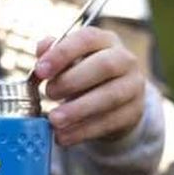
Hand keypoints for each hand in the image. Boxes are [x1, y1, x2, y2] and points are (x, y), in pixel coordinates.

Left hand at [34, 27, 145, 145]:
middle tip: (48, 94)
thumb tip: (42, 49)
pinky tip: (63, 136)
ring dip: (78, 110)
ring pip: (110, 96)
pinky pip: (109, 122)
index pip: (87, 38)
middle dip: (72, 81)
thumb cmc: (85, 76)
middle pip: (104, 65)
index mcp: (105, 41)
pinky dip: (83, 131)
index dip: (62, 53)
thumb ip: (53, 53)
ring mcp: (133, 86)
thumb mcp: (70, 61)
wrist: (115, 102)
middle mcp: (125, 59)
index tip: (40, 70)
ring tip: (54, 119)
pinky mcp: (133, 113)